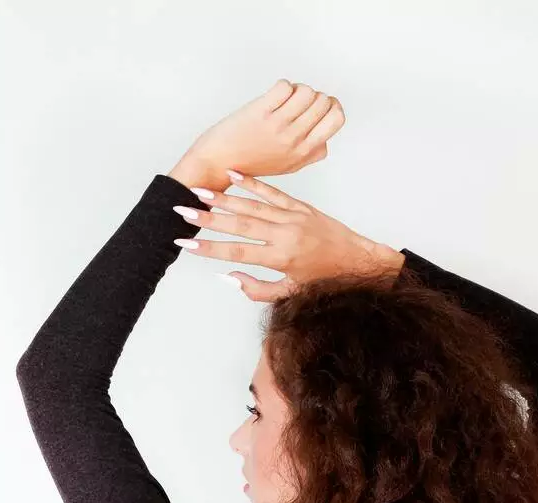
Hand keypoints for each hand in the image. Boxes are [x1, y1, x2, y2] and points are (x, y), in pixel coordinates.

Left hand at [168, 79, 344, 190]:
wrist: (218, 165)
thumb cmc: (252, 163)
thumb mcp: (288, 166)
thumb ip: (310, 154)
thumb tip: (325, 140)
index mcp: (306, 152)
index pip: (337, 118)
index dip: (330, 106)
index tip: (316, 107)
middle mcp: (295, 140)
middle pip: (324, 101)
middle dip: (312, 96)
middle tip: (295, 103)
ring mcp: (279, 127)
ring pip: (307, 91)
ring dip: (297, 89)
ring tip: (283, 100)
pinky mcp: (262, 113)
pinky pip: (285, 86)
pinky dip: (281, 86)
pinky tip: (271, 97)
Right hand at [171, 172, 404, 301]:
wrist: (357, 261)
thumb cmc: (323, 282)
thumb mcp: (290, 293)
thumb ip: (258, 289)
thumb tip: (228, 278)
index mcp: (281, 258)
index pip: (237, 253)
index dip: (209, 248)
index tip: (185, 244)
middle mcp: (285, 235)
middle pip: (239, 225)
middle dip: (207, 218)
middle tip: (181, 210)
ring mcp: (292, 216)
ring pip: (252, 205)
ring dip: (223, 198)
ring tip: (198, 192)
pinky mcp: (299, 205)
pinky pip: (271, 192)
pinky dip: (251, 183)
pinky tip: (232, 174)